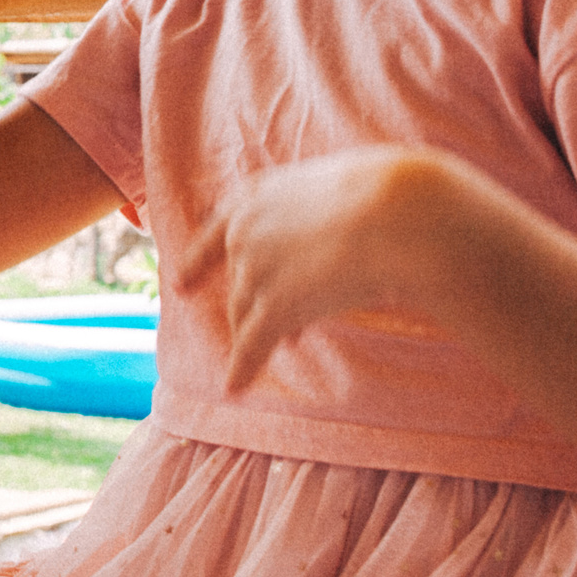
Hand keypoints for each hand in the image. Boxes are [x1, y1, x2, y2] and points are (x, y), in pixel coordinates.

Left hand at [185, 148, 483, 392]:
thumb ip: (322, 212)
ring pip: (247, 313)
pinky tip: (235, 387)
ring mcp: (255, 271)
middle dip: (258, 305)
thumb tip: (343, 234)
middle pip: (240, 282)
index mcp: (255, 197)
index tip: (180, 286)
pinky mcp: (275, 308)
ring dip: (259, 334)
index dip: (199, 262)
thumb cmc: (388, 193)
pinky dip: (243, 368)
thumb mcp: (339, 188)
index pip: (216, 233)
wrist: (395, 213)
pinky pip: (252, 345)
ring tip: (283, 348)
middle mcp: (244, 232)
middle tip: (283, 325)